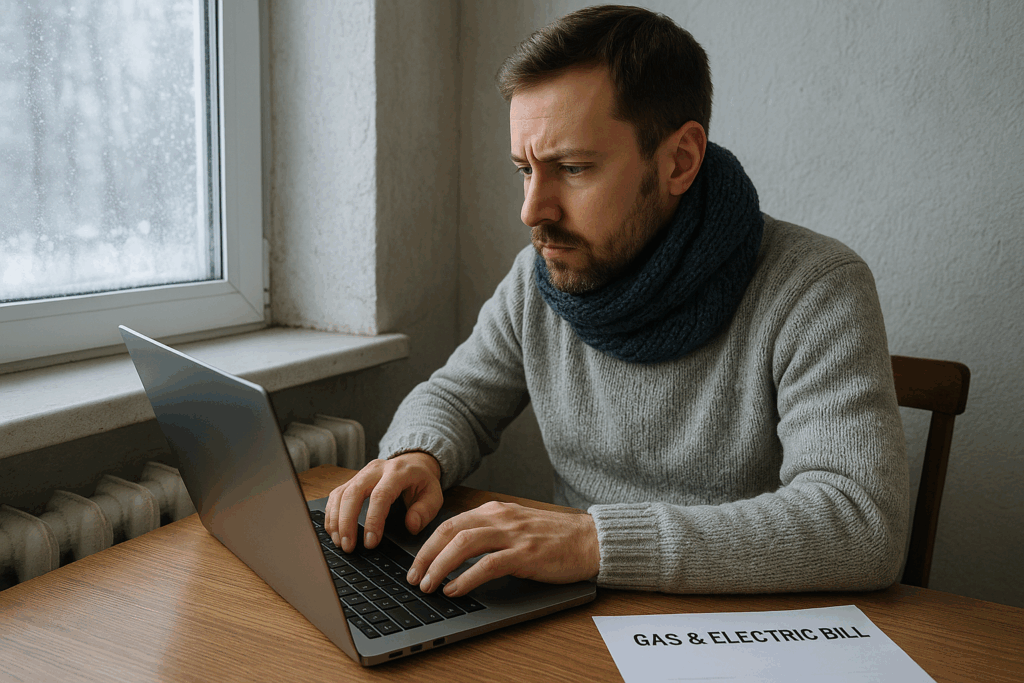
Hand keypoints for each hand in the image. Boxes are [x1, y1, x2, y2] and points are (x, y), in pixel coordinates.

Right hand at [324, 451, 442, 552]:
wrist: (414, 462)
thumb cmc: (422, 481)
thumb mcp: (434, 495)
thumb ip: (425, 511)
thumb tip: (411, 526)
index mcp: (398, 472)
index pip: (380, 495)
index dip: (373, 520)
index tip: (370, 542)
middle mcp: (376, 469)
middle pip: (353, 493)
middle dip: (347, 522)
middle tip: (348, 546)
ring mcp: (361, 473)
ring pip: (340, 494)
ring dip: (336, 520)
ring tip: (340, 543)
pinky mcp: (352, 480)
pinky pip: (336, 495)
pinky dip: (332, 514)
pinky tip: (334, 531)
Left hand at [405, 501, 600, 596]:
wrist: (591, 540)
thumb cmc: (555, 538)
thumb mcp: (517, 526)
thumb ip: (490, 532)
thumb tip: (457, 551)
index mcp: (496, 511)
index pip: (451, 523)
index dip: (427, 544)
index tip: (416, 563)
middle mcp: (501, 518)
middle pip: (450, 531)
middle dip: (425, 555)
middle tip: (413, 576)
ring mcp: (513, 535)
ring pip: (463, 545)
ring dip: (440, 566)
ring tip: (429, 585)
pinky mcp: (526, 554)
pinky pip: (488, 564)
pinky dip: (466, 578)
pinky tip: (455, 590)